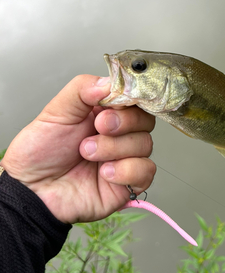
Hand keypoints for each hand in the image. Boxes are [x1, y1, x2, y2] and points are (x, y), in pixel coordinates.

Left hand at [0, 75, 155, 223]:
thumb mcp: (56, 111)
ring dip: (115, 148)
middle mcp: (118, 134)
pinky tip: (104, 173)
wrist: (30, 190)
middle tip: (98, 127)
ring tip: (88, 153)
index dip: (129, 98)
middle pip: (145, 120)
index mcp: (104, 113)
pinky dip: (126, 170)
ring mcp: (124, 158)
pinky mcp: (127, 183)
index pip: (134, 98)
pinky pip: (146, 171)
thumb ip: (82, 89)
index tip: (112, 103)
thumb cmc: (39, 153)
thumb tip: (110, 82)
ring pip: (145, 144)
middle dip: (124, 122)